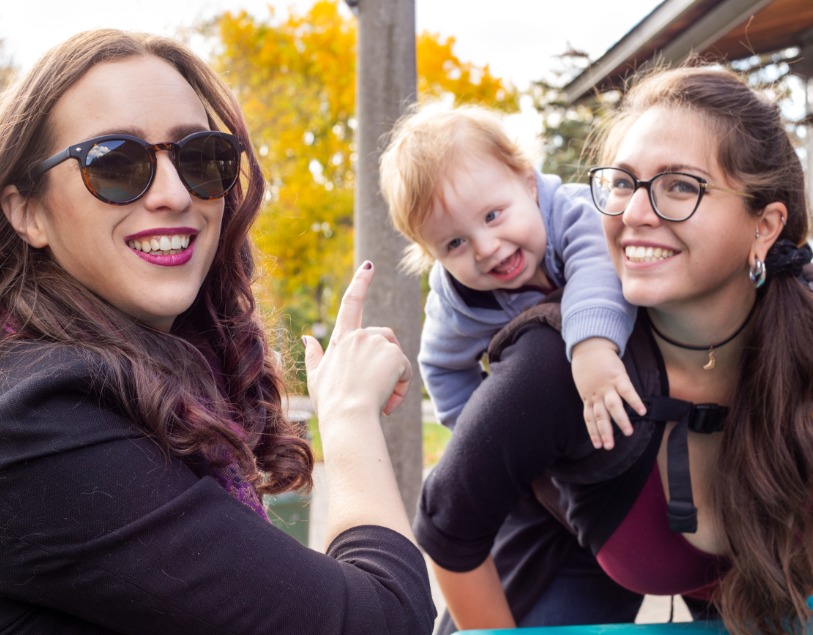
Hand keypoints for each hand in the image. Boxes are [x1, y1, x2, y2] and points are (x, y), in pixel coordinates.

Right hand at [303, 261, 411, 419]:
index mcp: (341, 339)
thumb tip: (307, 336)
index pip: (351, 304)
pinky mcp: (393, 353)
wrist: (348, 418)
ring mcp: (376, 342)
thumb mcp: (316, 377)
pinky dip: (401, 387)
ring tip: (381, 399)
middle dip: (387, 360)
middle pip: (385, 338)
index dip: (360, 283)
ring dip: (394, 376)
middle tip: (377, 393)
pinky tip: (388, 401)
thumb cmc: (330, 403)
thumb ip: (313, 355)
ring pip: (395, 355)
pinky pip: (405, 370)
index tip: (369, 266)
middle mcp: (359, 335)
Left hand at [571, 337, 645, 449]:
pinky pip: (627, 391)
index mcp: (588, 397)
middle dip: (605, 432)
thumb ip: (590, 396)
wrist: (589, 346)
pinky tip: (643, 411)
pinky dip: (635, 401)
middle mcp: (597, 394)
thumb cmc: (588, 366)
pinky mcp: (618, 376)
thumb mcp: (584, 384)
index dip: (593, 432)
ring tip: (629, 432)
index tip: (598, 445)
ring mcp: (607, 386)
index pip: (589, 419)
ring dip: (621, 420)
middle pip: (600, 416)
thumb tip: (597, 408)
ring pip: (613, 407)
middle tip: (609, 447)